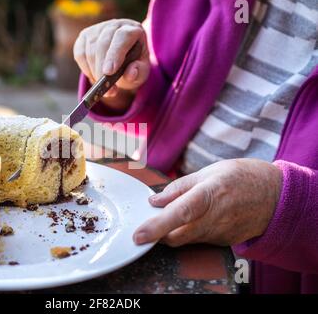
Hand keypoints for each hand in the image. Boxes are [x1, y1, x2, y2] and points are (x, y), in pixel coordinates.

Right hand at [73, 19, 149, 97]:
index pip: (122, 36)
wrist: (124, 61)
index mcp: (133, 30)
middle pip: (103, 43)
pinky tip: (94, 76)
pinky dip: (85, 69)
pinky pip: (80, 54)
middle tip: (102, 85)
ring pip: (90, 49)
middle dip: (100, 66)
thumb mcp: (141, 72)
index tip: (109, 72)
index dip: (115, 54)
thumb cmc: (134, 65)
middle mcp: (115, 25)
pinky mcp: (84, 36)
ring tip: (101, 85)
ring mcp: (97, 29)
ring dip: (93, 70)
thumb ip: (139, 72)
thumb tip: (130, 73)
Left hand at [133, 159, 282, 246]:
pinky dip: (189, 232)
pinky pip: (198, 240)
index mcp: (210, 194)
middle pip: (177, 236)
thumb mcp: (209, 172)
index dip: (157, 226)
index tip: (139, 235)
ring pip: (186, 239)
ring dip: (173, 231)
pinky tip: (195, 218)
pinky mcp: (223, 241)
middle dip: (158, 233)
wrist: (275, 196)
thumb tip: (155, 200)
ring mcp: (220, 233)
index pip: (179, 214)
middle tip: (149, 222)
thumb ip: (179, 187)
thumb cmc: (241, 178)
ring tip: (176, 213)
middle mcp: (215, 218)